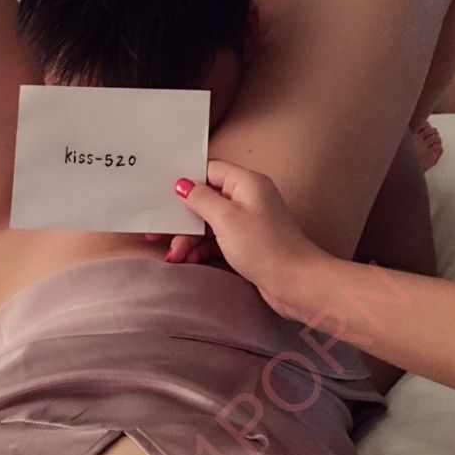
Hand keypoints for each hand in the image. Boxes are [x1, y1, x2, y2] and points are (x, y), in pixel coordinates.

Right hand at [173, 160, 330, 321]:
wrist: (296, 284)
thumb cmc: (266, 247)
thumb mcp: (226, 219)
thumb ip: (201, 199)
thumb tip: (183, 184)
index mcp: (246, 183)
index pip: (209, 170)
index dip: (186, 180)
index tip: (162, 194)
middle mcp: (247, 198)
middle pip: (205, 198)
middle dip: (182, 217)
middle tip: (157, 230)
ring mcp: (247, 222)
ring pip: (208, 223)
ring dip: (188, 238)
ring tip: (174, 255)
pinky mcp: (246, 243)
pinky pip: (215, 240)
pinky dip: (200, 249)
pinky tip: (187, 260)